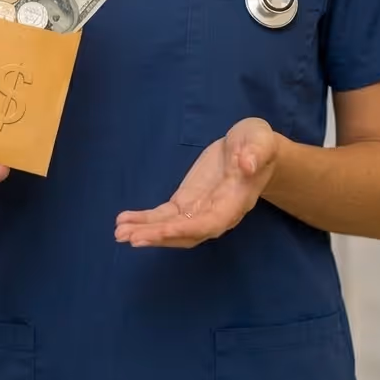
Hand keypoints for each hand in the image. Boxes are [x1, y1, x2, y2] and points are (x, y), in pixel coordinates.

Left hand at [115, 118, 278, 247]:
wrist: (251, 148)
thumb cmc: (258, 143)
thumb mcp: (260, 141)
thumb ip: (256, 153)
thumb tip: (247, 164)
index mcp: (235, 202)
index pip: (210, 223)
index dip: (186, 229)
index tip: (162, 230)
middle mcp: (216, 214)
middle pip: (186, 233)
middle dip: (159, 236)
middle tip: (130, 238)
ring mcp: (199, 210)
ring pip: (172, 228)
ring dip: (147, 232)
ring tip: (119, 233)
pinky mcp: (186, 202)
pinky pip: (165, 216)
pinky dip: (145, 219)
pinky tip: (124, 221)